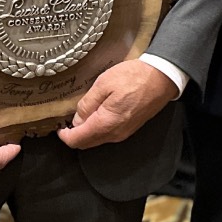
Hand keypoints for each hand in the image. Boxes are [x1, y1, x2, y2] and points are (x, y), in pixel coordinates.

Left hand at [57, 60, 174, 149]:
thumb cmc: (134, 77)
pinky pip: (108, 135)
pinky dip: (98, 129)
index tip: (59, 126)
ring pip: (97, 140)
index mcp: (105, 124)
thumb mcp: (104, 83)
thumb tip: (77, 119)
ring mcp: (124, 133)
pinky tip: (97, 115)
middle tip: (67, 121)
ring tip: (82, 115)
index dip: (64, 136)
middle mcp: (114, 134)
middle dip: (74, 135)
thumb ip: (87, 103)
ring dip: (86, 132)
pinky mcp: (130, 128)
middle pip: (86, 143)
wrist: (162, 77)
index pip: (77, 140)